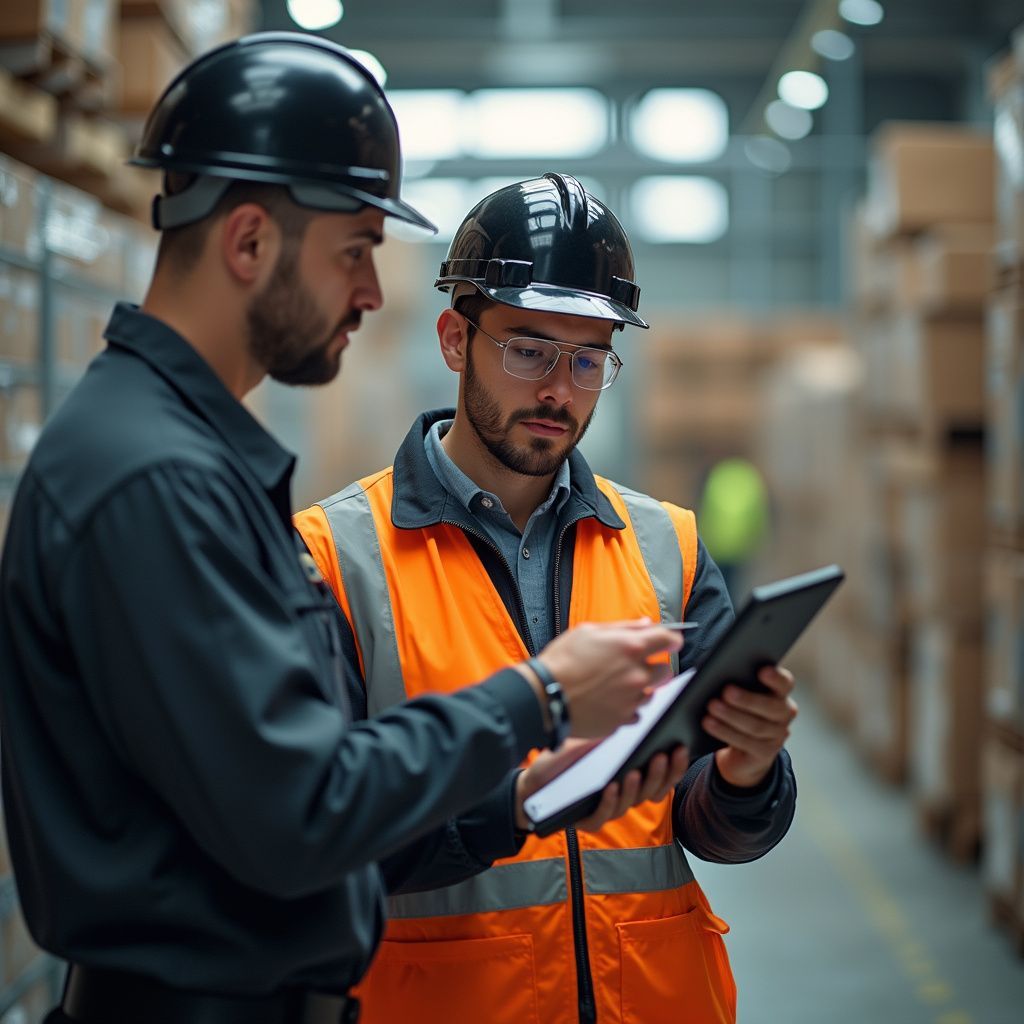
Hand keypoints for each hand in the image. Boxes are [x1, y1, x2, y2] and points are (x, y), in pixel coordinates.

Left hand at [514, 741, 689, 831]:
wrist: (533, 779)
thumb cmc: (567, 756)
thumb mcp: (594, 737)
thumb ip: (618, 727)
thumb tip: (644, 702)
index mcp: (632, 776)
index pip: (662, 775)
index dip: (675, 764)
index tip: (681, 745)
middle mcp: (624, 794)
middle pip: (653, 791)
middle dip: (661, 773)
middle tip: (662, 754)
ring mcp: (607, 809)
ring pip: (631, 803)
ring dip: (635, 787)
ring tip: (635, 770)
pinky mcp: (586, 820)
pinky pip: (602, 814)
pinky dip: (608, 800)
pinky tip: (609, 786)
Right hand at [530, 619, 682, 738]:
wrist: (543, 696)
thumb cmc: (562, 661)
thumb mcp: (588, 631)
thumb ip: (623, 628)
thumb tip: (646, 624)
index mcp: (631, 647)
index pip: (669, 640)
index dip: (671, 639)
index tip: (668, 642)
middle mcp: (637, 675)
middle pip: (666, 671)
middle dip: (654, 667)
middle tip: (634, 666)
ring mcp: (631, 700)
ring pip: (650, 694)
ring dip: (639, 689)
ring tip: (613, 686)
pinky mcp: (621, 721)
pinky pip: (634, 714)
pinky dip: (625, 708)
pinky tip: (608, 701)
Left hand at [705, 665, 796, 787]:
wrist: (740, 750)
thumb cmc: (736, 710)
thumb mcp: (738, 695)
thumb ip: (737, 682)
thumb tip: (718, 673)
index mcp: (780, 693)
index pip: (785, 683)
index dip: (776, 677)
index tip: (761, 670)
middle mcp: (784, 713)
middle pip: (772, 707)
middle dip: (748, 699)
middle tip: (726, 691)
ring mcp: (778, 736)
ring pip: (757, 726)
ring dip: (731, 715)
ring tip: (711, 706)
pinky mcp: (766, 754)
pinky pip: (746, 743)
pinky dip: (725, 732)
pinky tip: (709, 723)